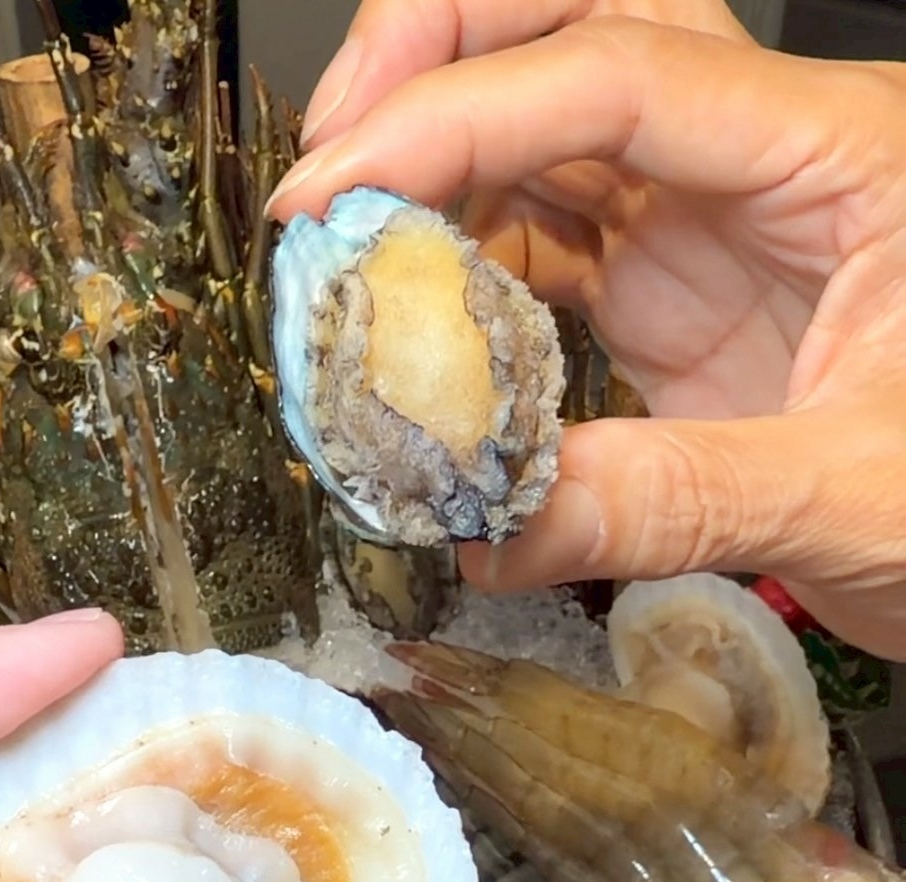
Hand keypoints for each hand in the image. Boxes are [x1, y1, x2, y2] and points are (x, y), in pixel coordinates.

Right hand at [268, 2, 905, 657]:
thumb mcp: (855, 495)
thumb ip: (678, 497)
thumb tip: (502, 525)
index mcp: (840, 153)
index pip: (622, 74)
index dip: (461, 114)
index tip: (340, 186)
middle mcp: (762, 157)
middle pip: (580, 16)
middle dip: (437, 54)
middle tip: (334, 152)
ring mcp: (710, 219)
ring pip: (545, 119)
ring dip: (434, 160)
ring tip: (346, 242)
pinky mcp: (672, 288)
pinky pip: (543, 236)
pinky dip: (462, 263)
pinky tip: (417, 312)